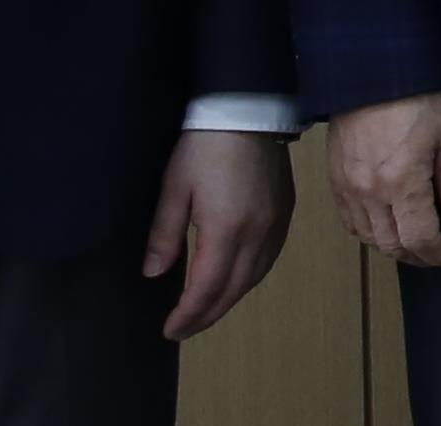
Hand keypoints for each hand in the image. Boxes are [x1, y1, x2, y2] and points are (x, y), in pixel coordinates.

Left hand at [144, 130, 293, 336]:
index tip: (169, 330)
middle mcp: (257, 234)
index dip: (188, 314)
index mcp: (227, 230)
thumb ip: (165, 234)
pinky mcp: (285, 213)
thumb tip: (154, 273)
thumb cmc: (203, 146)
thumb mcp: (173, 188)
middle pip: (234, 290)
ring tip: (206, 311)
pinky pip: (268, 260)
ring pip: (254, 278)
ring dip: (229, 300)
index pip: (207, 288)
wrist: (247, 110)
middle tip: (183, 330)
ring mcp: (276, 225)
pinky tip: (235, 280)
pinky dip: (249, 279)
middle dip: (207, 315)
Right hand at [326, 93, 440, 269]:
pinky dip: (369, 234)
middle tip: (438, 255)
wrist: (373, 75)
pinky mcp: (335, 181)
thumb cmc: (416, 100)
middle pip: (392, 246)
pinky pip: (350, 223)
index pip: (419, 239)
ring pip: (369, 239)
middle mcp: (370, 193)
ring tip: (416, 243)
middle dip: (419, 258)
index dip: (439, 256)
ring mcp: (348, 189)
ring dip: (394, 248)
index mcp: (401, 183)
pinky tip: (386, 227)